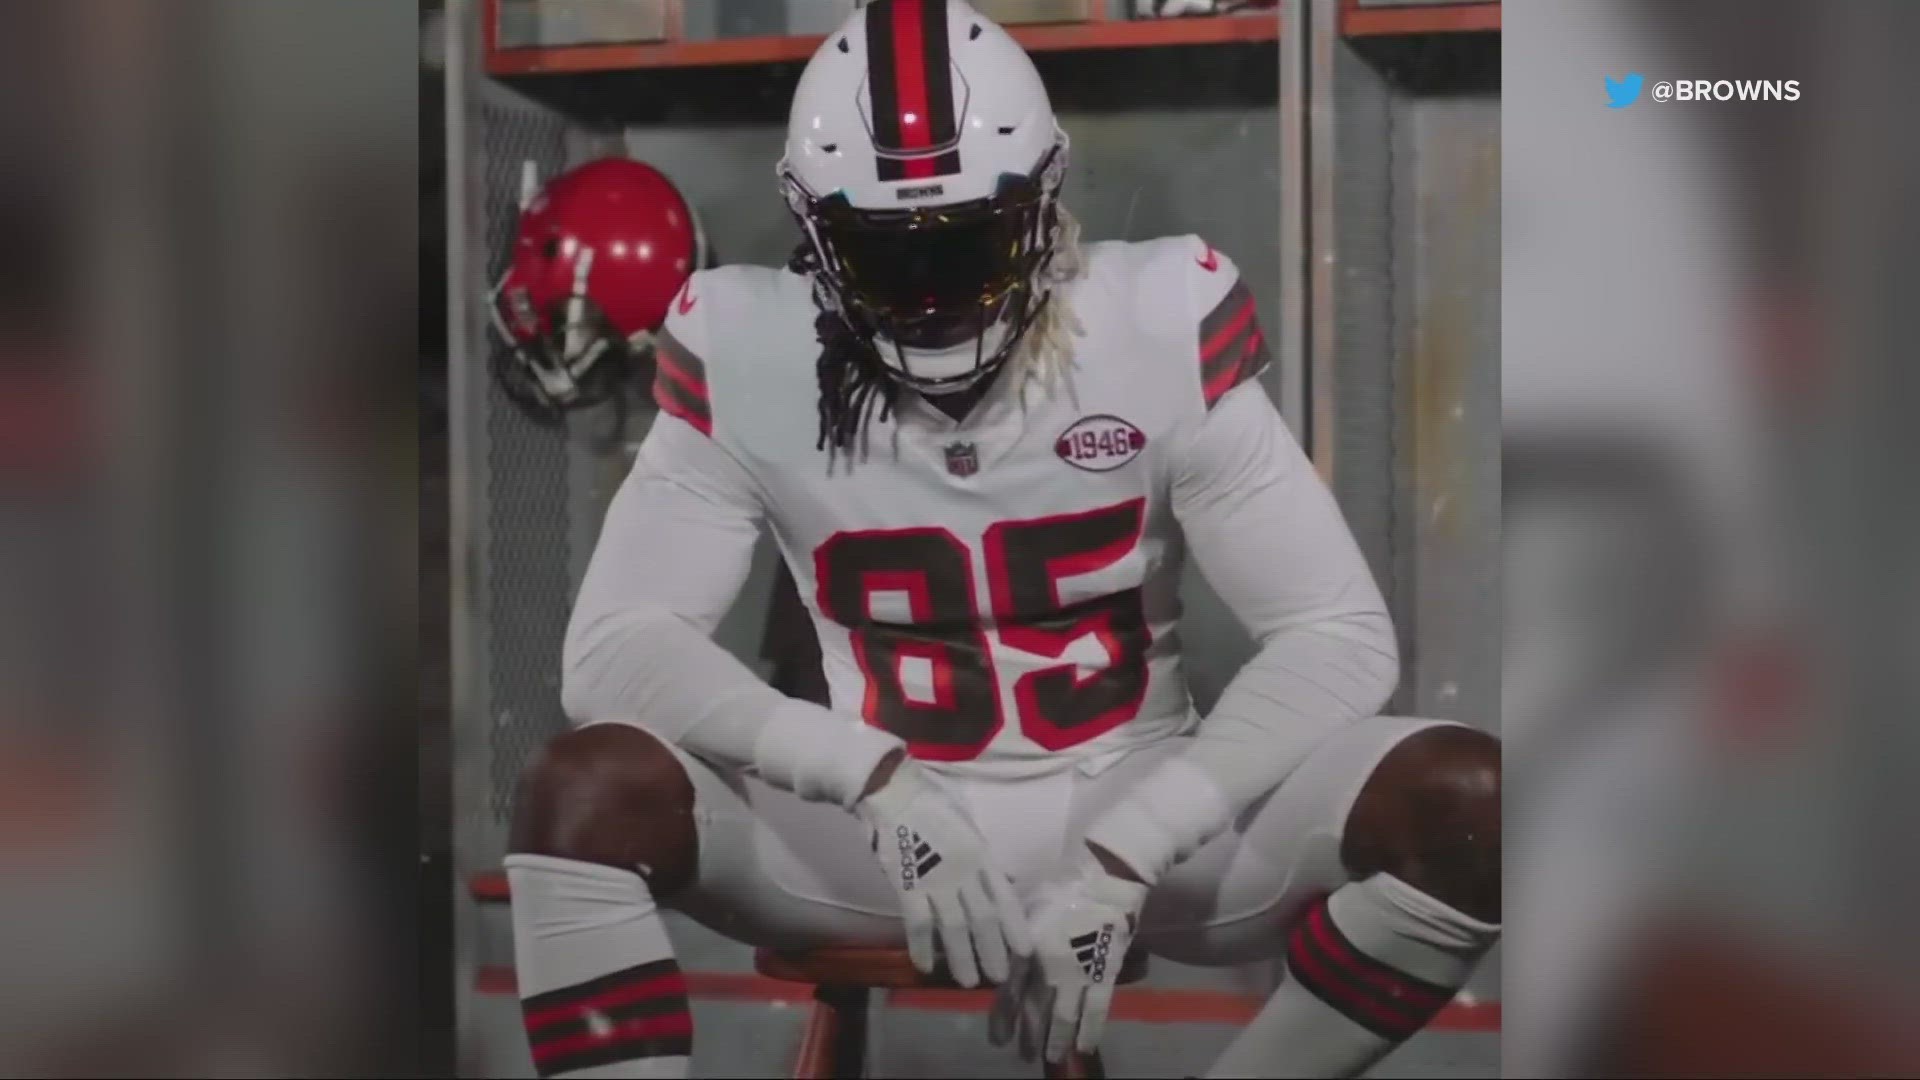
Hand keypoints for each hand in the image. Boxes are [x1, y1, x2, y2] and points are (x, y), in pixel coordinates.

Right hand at [854, 757, 1031, 986]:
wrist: (892, 790)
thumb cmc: (931, 803)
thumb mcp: (968, 824)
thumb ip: (981, 855)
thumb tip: (1001, 880)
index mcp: (981, 853)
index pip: (1004, 896)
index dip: (1015, 926)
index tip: (1025, 951)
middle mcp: (964, 871)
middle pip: (983, 918)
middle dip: (993, 950)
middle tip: (998, 978)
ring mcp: (936, 879)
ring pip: (955, 927)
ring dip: (962, 957)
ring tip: (968, 982)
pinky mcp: (907, 885)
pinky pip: (918, 923)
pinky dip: (922, 947)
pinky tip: (926, 966)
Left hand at [991, 844, 1148, 1062]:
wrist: (1104, 876)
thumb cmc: (1060, 886)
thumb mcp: (1024, 908)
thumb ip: (1011, 936)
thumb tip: (998, 958)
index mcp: (1026, 947)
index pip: (1009, 991)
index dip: (1002, 1018)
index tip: (997, 1039)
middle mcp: (1049, 965)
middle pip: (1035, 1010)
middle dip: (1028, 1036)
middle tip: (1023, 1055)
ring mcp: (1079, 971)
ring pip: (1064, 1017)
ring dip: (1056, 1041)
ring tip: (1051, 1057)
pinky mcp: (1105, 972)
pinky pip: (1097, 1009)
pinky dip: (1091, 1031)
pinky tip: (1086, 1048)